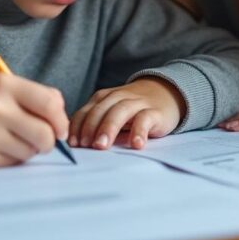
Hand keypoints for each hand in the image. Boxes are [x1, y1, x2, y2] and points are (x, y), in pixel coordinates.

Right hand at [0, 73, 68, 167]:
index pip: (50, 104)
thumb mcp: (3, 86)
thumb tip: (63, 124)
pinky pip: (12, 164)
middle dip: (49, 141)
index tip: (61, 128)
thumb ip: (37, 97)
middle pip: (45, 134)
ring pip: (30, 152)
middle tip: (41, 140)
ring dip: (28, 149)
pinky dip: (11, 158)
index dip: (61, 120)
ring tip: (11, 138)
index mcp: (3, 83)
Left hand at [69, 78, 185, 149]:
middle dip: (91, 127)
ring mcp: (138, 102)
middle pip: (101, 109)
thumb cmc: (133, 109)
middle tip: (85, 146)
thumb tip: (77, 145)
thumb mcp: (112, 112)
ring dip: (109, 128)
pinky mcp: (155, 111)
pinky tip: (136, 144)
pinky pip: (145, 119)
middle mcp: (119, 96)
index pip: (86, 110)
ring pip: (120, 111)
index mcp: (104, 98)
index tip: (72, 143)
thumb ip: (97, 123)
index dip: (78, 126)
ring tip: (102, 146)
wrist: (166, 93)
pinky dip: (139, 131)